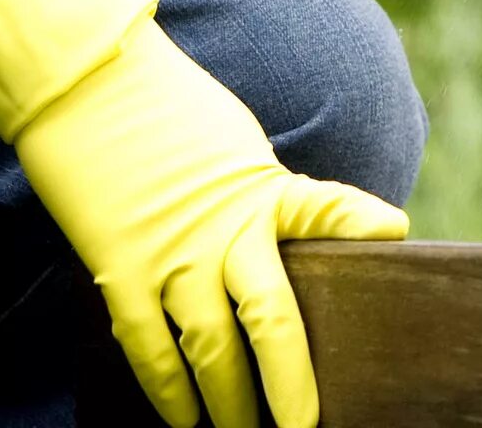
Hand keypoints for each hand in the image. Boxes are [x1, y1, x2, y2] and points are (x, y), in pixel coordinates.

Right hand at [0, 0, 408, 427]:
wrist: (88, 86)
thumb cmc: (171, 117)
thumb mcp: (238, 149)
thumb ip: (267, 201)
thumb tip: (282, 244)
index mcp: (262, 187)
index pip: (322, 208)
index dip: (358, 223)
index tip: (393, 236)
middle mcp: (223, 230)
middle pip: (270, 320)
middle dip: (290, 384)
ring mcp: (171, 256)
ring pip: (209, 352)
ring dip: (228, 405)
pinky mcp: (121, 272)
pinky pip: (149, 349)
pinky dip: (168, 391)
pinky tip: (183, 420)